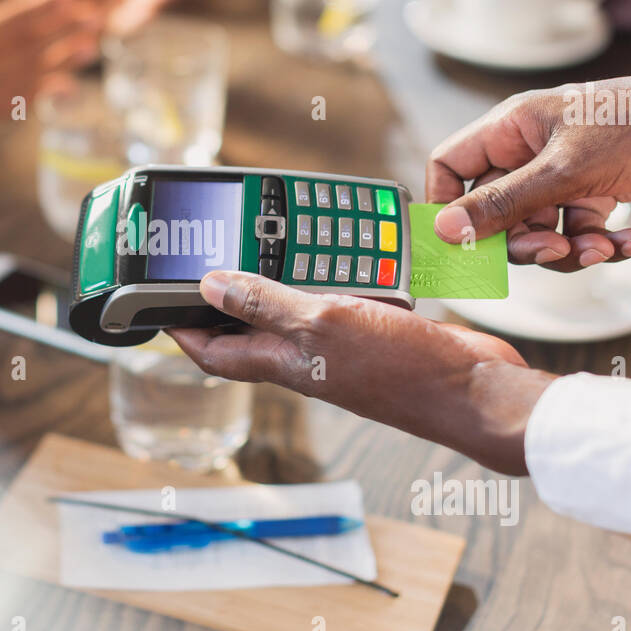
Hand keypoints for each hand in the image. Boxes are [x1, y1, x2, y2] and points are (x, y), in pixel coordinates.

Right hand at [0, 0, 98, 161]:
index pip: (6, 26)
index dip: (39, 10)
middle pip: (26, 54)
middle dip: (62, 36)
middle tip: (96, 19)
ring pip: (26, 82)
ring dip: (60, 66)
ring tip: (90, 50)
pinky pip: (11, 108)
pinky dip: (39, 98)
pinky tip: (62, 89)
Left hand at [169, 271, 555, 474]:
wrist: (474, 388)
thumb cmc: (402, 368)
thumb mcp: (321, 323)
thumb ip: (266, 303)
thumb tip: (208, 286)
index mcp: (283, 361)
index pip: (211, 350)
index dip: (179, 327)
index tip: (155, 300)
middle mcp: (305, 357)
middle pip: (247, 328)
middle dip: (222, 295)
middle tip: (207, 253)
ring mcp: (339, 346)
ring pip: (292, 309)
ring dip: (276, 278)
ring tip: (261, 242)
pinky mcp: (374, 331)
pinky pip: (336, 300)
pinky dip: (327, 275)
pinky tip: (332, 253)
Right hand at [426, 63, 630, 269]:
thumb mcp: (566, 171)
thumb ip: (503, 204)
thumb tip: (446, 230)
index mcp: (512, 129)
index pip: (451, 166)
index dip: (447, 205)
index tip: (458, 242)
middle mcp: (531, 151)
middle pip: (496, 211)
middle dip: (523, 240)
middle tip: (553, 249)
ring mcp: (563, 174)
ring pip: (539, 229)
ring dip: (568, 248)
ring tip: (602, 247)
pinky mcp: (596, 191)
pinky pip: (579, 231)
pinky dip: (602, 244)